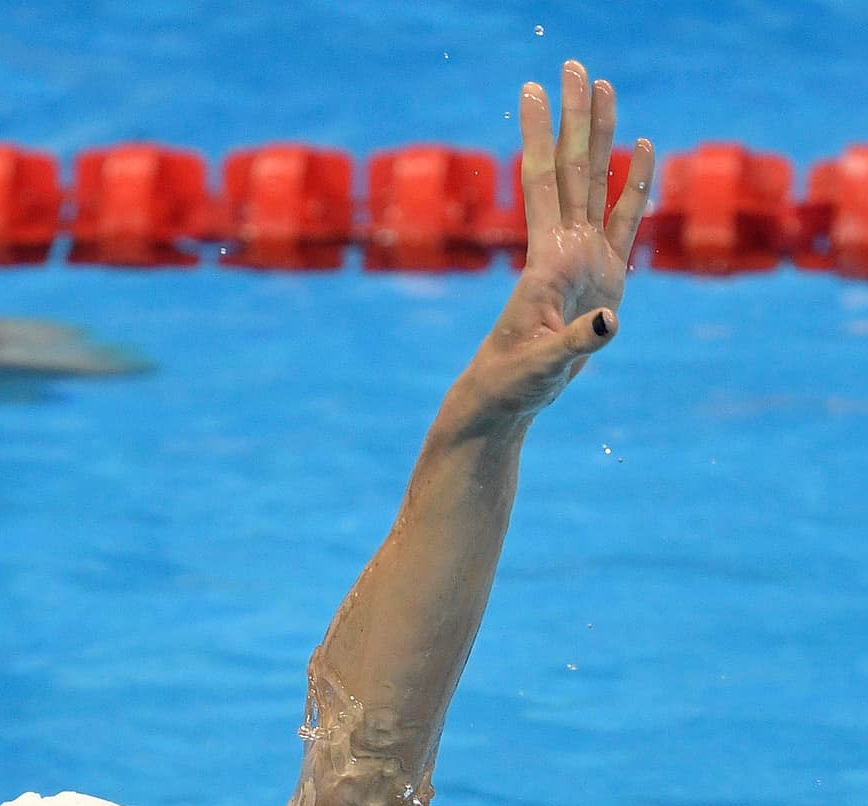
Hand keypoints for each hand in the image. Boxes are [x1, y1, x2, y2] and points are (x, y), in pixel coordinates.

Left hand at [464, 61, 653, 423]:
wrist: (509, 397)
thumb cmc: (513, 382)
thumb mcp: (542, 366)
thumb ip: (577, 342)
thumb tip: (610, 321)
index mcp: (546, 261)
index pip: (542, 182)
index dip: (538, 135)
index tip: (533, 89)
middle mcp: (564, 248)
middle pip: (572, 168)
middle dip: (574, 117)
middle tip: (573, 64)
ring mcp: (585, 258)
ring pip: (595, 183)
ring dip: (601, 136)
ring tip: (604, 87)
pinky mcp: (604, 276)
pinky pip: (623, 220)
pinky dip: (633, 184)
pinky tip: (641, 147)